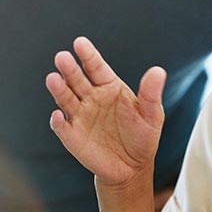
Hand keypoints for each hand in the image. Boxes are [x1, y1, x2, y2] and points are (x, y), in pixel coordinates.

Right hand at [45, 37, 166, 188]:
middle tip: (62, 57)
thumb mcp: (151, 115)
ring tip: (53, 79)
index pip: (96, 66)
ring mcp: (79, 115)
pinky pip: (62, 127)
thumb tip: (158, 71)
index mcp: (109, 86)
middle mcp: (90, 97)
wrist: (132, 168)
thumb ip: (150, 93)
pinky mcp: (72, 136)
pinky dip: (58, 122)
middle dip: (69, 68)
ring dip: (58, 89)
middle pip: (77, 79)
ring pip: (65, 98)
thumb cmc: (142, 136)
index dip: (87, 55)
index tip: (79, 43)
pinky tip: (58, 116)